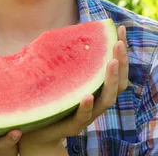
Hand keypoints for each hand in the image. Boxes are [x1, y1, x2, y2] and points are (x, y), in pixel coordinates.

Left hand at [18, 25, 129, 154]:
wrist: (36, 129)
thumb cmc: (52, 97)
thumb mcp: (63, 74)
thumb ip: (70, 57)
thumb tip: (72, 28)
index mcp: (98, 87)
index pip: (117, 67)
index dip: (122, 50)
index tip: (121, 29)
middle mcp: (98, 100)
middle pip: (120, 83)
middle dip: (122, 62)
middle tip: (119, 43)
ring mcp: (88, 114)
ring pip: (107, 99)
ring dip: (111, 80)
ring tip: (112, 63)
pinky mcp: (74, 126)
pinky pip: (83, 117)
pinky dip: (87, 106)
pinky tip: (87, 95)